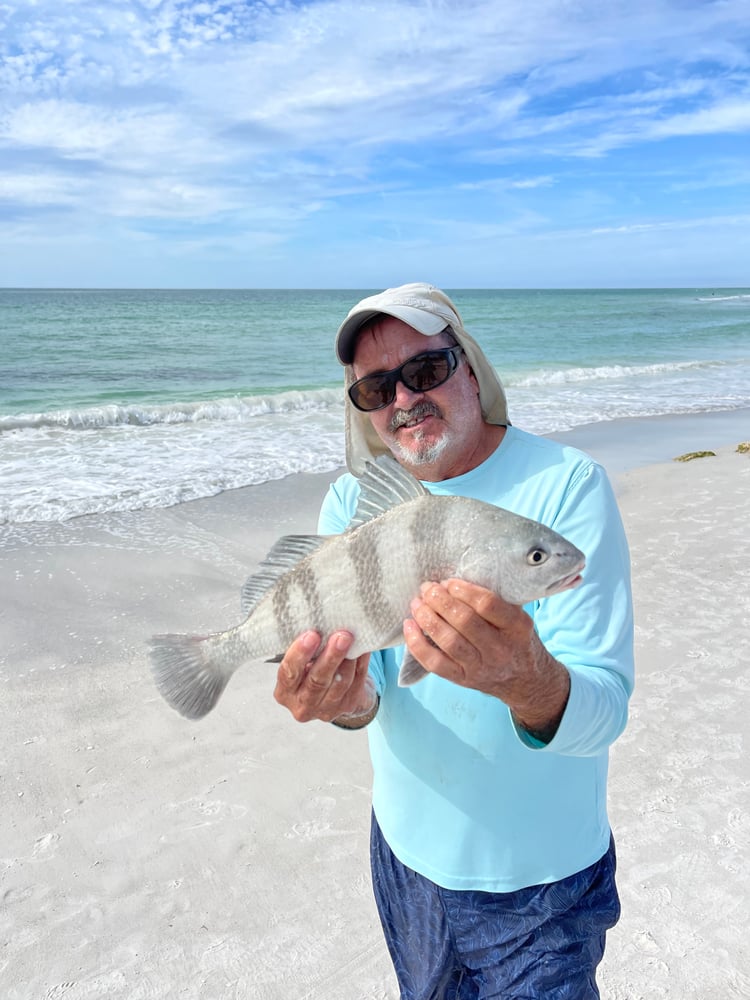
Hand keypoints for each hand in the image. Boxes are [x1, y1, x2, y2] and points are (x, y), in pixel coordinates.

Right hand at [274, 629, 373, 724]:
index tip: (312, 635)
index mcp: (285, 692)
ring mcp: (326, 710)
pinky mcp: (347, 707)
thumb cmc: (312, 671)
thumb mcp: (301, 664)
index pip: (289, 673)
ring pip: (340, 682)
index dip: (300, 654)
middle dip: (330, 657)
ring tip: (352, 639)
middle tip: (341, 636)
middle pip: (317, 681)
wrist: (335, 692)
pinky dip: (360, 663)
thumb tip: (319, 623)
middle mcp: (302, 704)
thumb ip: (305, 651)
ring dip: (348, 659)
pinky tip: (362, 648)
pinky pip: (356, 682)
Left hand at [403, 579, 569, 738]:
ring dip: (427, 618)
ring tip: (417, 603)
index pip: (488, 604)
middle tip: (428, 588)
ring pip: (448, 641)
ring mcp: (480, 667)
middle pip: (464, 621)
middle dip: (440, 600)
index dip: (463, 590)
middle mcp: (500, 649)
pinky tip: (410, 626)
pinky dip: (417, 644)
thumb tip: (453, 581)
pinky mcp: (463, 679)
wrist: (523, 680)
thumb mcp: (516, 617)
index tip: (449, 582)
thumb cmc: (514, 640)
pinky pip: (435, 663)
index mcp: (517, 627)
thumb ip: (494, 601)